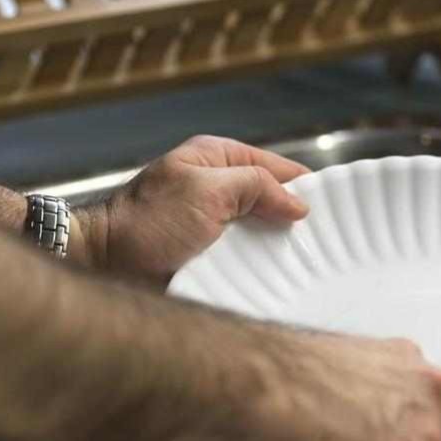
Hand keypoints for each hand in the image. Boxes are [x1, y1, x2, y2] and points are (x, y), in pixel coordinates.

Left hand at [76, 136, 309, 285]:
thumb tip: (299, 203)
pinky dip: (259, 269)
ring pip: (261, 233)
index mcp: (217, 159)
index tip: (337, 208)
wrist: (103, 266)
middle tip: (326, 244)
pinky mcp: (208, 256)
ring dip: (277, 250)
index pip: (276, 166)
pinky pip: (243, 259)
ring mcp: (213, 224)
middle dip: (294, 221)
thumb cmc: (145, 222)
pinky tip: (278, 281)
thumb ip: (256, 186)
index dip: (305, 185)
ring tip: (308, 267)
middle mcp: (217, 188)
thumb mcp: (207, 191)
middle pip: (272, 201)